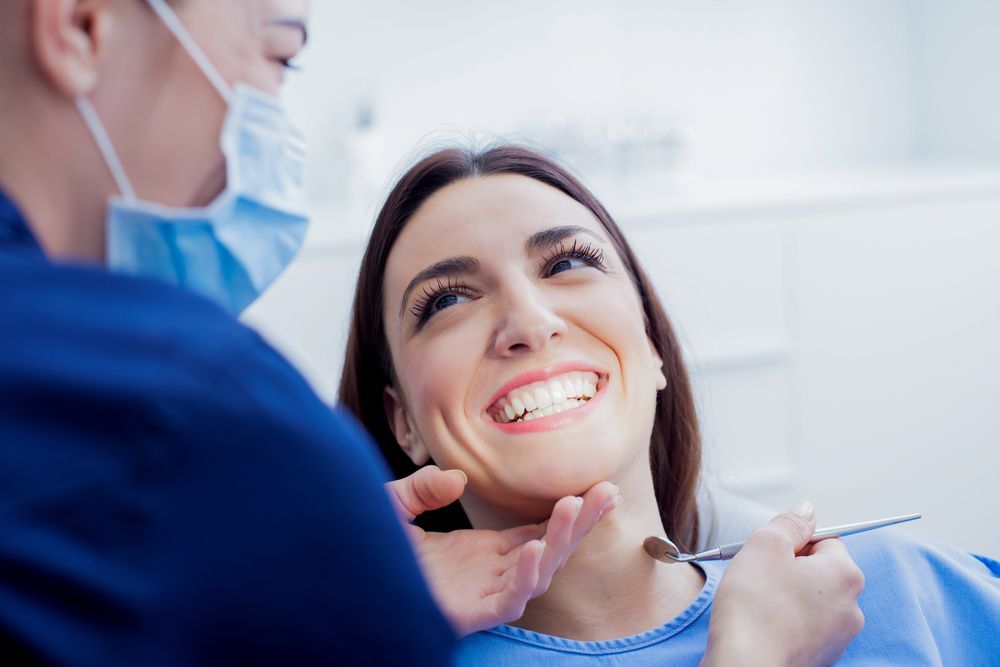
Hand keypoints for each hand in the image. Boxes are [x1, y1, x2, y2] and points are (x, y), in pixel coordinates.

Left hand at [385, 466, 619, 636]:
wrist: (345, 583)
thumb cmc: (369, 553)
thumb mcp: (395, 505)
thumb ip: (423, 488)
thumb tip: (456, 479)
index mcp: (482, 552)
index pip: (539, 530)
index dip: (569, 512)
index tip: (599, 488)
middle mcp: (490, 574)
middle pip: (550, 548)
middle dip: (582, 523)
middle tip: (609, 492)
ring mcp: (482, 594)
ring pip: (538, 573)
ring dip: (560, 541)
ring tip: (574, 506)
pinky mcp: (469, 615)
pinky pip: (508, 601)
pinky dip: (525, 578)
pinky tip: (533, 549)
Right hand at [701, 502, 865, 666]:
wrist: (745, 666)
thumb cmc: (754, 609)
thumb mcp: (766, 544)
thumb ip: (789, 522)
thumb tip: (806, 512)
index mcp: (845, 574)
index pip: (824, 538)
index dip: (792, 540)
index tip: (770, 551)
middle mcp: (851, 606)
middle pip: (819, 569)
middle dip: (789, 567)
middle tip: (760, 574)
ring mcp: (837, 636)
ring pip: (809, 597)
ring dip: (786, 593)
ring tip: (759, 601)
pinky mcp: (820, 655)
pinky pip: (803, 624)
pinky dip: (785, 619)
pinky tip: (763, 622)